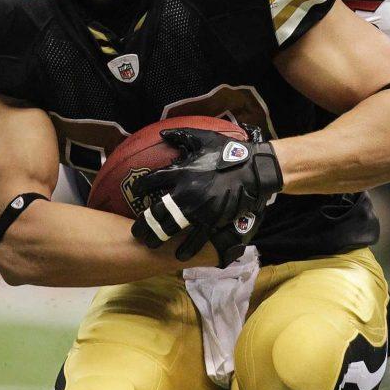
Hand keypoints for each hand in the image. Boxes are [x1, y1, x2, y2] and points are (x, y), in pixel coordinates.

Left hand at [129, 127, 281, 265]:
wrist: (253, 170)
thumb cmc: (228, 152)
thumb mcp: (203, 138)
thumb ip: (181, 135)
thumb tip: (162, 132)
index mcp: (181, 172)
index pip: (151, 181)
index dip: (140, 188)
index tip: (136, 192)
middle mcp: (185, 192)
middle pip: (156, 212)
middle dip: (143, 224)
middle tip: (136, 232)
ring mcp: (198, 209)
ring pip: (171, 229)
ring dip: (158, 238)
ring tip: (149, 244)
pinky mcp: (213, 220)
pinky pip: (196, 238)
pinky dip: (186, 248)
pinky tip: (178, 256)